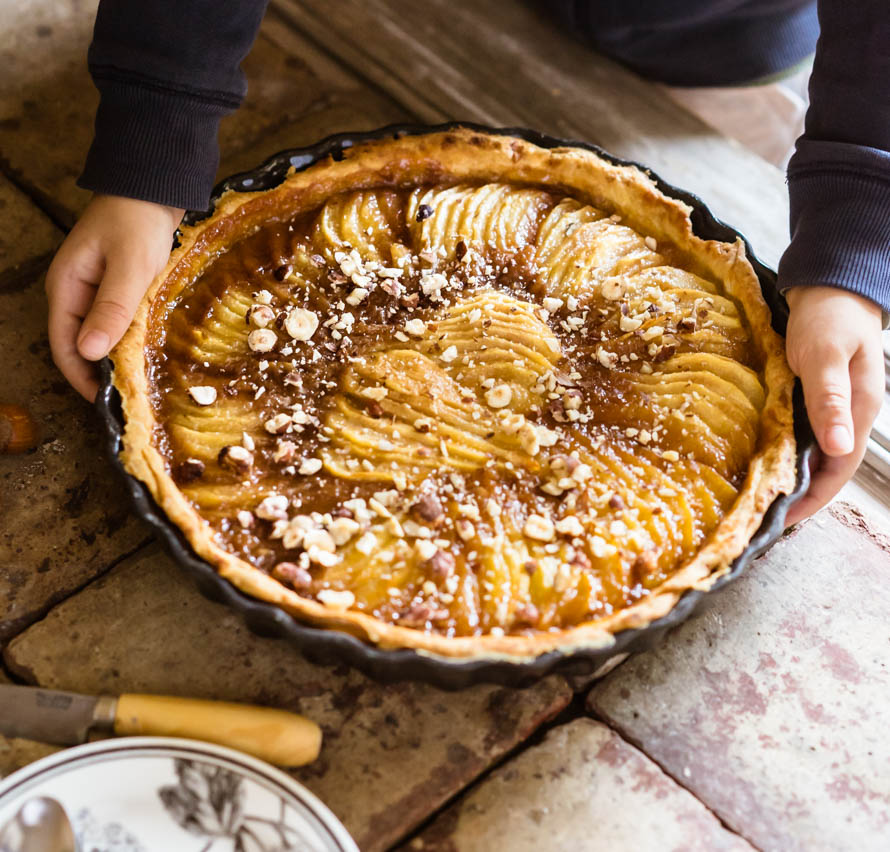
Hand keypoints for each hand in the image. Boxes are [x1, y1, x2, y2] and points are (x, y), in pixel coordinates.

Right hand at [46, 195, 183, 400]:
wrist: (154, 184)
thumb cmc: (138, 220)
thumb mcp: (129, 266)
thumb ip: (111, 308)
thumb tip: (89, 351)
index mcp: (67, 287)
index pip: (64, 345)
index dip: (81, 378)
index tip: (106, 403)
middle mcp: (76, 291)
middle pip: (80, 344)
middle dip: (99, 373)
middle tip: (129, 399)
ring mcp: (97, 288)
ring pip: (102, 334)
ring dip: (116, 357)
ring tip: (140, 382)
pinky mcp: (119, 285)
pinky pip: (119, 320)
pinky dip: (130, 338)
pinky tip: (148, 351)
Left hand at [783, 285, 884, 524]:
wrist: (831, 285)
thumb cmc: (830, 316)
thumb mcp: (826, 355)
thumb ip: (831, 400)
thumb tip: (840, 448)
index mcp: (860, 410)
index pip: (840, 469)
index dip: (813, 498)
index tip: (783, 520)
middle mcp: (850, 415)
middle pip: (828, 468)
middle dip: (800, 496)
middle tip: (763, 517)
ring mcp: (835, 407)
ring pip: (816, 454)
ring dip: (793, 476)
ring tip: (761, 496)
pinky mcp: (817, 397)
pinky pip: (805, 435)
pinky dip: (787, 452)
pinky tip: (765, 458)